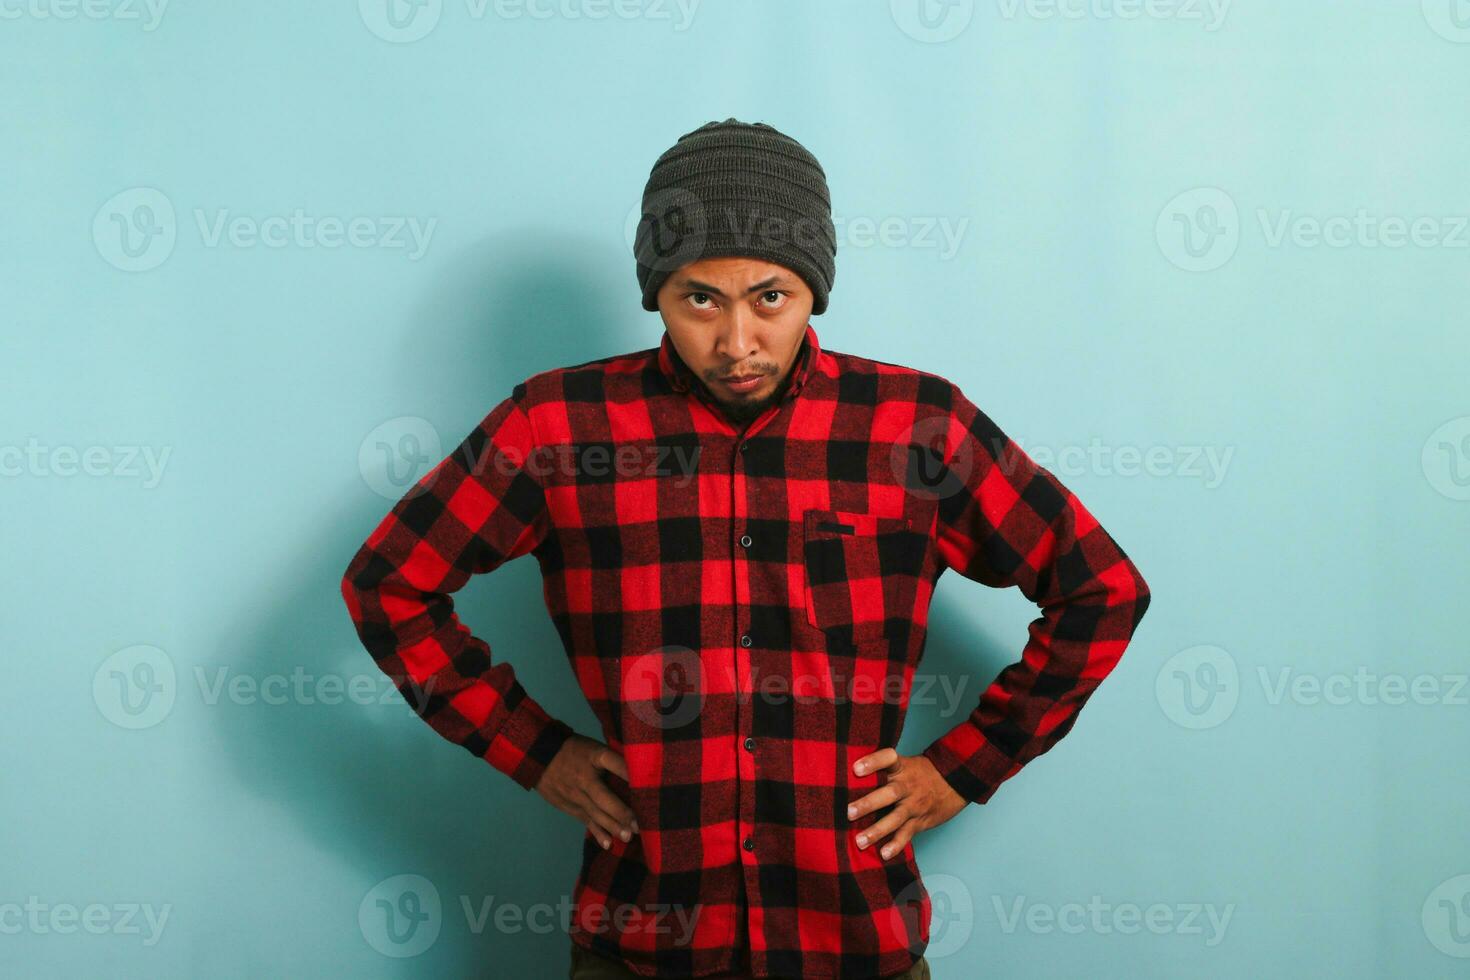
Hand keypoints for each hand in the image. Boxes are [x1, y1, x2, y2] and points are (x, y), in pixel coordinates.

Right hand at [535, 733, 637, 849]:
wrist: (539, 756)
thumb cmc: (576, 750)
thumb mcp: (593, 747)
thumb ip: (613, 759)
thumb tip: (640, 771)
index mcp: (593, 755)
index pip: (612, 761)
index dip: (626, 771)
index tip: (643, 783)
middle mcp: (584, 777)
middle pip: (603, 796)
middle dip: (620, 812)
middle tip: (638, 826)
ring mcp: (575, 794)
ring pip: (595, 812)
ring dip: (612, 826)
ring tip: (628, 837)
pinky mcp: (569, 806)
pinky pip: (585, 820)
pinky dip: (597, 832)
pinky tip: (608, 843)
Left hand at [847, 748, 966, 859]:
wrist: (956, 781)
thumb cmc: (922, 772)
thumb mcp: (906, 763)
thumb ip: (884, 769)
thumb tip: (850, 774)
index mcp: (902, 767)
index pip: (888, 759)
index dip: (873, 762)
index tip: (856, 768)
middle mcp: (908, 786)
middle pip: (889, 793)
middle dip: (869, 804)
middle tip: (848, 812)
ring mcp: (914, 805)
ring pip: (896, 818)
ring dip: (877, 830)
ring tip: (860, 841)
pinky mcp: (920, 821)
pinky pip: (907, 833)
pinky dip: (896, 845)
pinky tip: (884, 854)